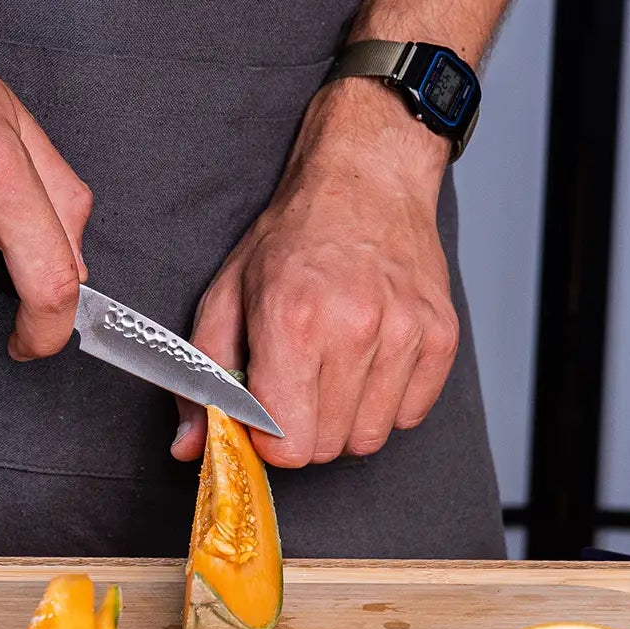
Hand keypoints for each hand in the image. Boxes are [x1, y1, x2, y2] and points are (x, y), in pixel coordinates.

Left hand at [171, 78, 459, 465]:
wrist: (366, 180)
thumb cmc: (293, 237)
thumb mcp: (227, 296)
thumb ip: (203, 379)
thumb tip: (188, 448)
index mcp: (293, 320)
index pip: (289, 442)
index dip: (269, 439)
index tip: (265, 416)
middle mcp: (354, 328)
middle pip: (328, 447)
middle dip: (304, 429)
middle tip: (297, 384)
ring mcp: (405, 333)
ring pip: (371, 438)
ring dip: (346, 418)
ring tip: (334, 369)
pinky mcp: (441, 336)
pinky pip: (411, 416)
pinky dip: (387, 402)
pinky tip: (369, 361)